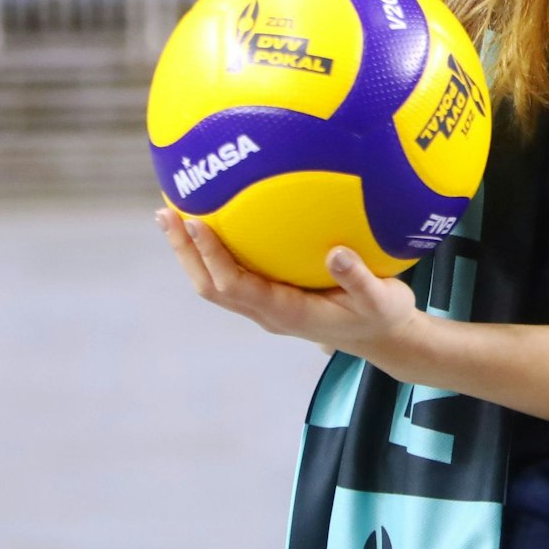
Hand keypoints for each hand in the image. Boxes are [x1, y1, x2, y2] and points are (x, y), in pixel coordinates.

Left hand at [155, 207, 419, 355]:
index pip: (236, 286)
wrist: (382, 337)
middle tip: (165, 212)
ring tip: (171, 211)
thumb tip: (336, 252)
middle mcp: (268, 311)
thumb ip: (359, 279)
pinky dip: (215, 248)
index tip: (196, 222)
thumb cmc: (382, 316)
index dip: (212, 256)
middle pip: (210, 286)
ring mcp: (266, 306)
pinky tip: (217, 215)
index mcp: (287, 313)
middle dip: (185, 251)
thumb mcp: (382, 299)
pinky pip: (233, 272)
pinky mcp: (271, 295)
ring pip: (216, 281)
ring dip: (190, 251)